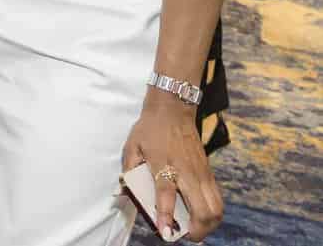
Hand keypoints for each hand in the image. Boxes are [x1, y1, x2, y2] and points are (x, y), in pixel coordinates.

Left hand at [122, 96, 222, 241]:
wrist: (173, 109)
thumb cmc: (150, 129)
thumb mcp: (132, 148)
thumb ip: (128, 171)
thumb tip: (124, 192)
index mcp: (164, 166)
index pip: (166, 196)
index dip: (166, 218)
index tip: (165, 233)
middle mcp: (187, 173)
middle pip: (203, 210)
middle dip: (197, 231)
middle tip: (184, 235)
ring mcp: (201, 174)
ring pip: (216, 208)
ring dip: (209, 225)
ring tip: (195, 230)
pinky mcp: (209, 173)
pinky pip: (218, 199)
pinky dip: (213, 213)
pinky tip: (202, 216)